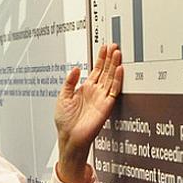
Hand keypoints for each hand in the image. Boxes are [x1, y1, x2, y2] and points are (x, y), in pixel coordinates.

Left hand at [54, 42, 122, 182]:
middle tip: (114, 45)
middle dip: (109, 58)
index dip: (100, 58)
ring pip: (110, 78)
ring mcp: (102, 98)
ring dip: (114, 65)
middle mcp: (95, 92)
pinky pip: (114, 90)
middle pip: (105, 71)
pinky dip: (117, 80)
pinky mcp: (106, 106)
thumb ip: (70, 82)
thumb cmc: (65, 122)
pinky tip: (119, 69)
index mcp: (85, 89)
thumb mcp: (63, 97)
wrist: (69, 137)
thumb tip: (75, 68)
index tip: (104, 47)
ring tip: (117, 53)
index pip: (96, 70)